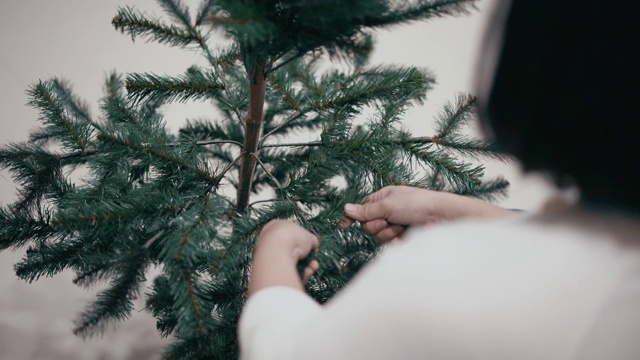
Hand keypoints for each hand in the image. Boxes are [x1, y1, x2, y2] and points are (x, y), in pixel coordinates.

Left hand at [248, 220, 319, 295]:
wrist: (277, 252)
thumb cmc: (292, 238)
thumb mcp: (308, 236)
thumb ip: (312, 241)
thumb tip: (314, 246)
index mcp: (276, 226)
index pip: (290, 234)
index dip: (303, 241)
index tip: (311, 247)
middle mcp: (270, 241)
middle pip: (292, 251)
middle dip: (306, 258)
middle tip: (314, 262)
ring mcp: (268, 256)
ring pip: (291, 263)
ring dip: (305, 267)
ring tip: (312, 268)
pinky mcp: (270, 270)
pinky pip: (287, 273)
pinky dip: (298, 274)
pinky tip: (306, 273)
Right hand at [340, 186, 511, 242]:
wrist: (441, 218)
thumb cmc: (417, 204)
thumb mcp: (388, 204)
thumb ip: (366, 210)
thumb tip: (346, 209)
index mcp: (383, 197)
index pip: (361, 208)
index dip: (352, 217)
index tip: (343, 226)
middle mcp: (387, 210)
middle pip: (367, 224)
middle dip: (377, 225)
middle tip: (389, 220)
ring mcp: (394, 224)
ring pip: (377, 235)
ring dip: (387, 232)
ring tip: (401, 226)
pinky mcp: (401, 237)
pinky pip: (388, 243)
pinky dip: (395, 240)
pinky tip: (405, 235)